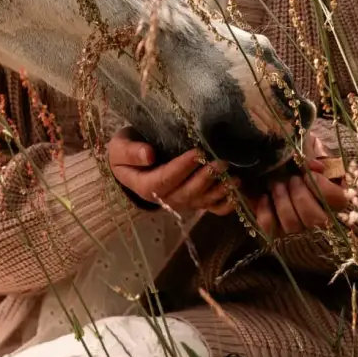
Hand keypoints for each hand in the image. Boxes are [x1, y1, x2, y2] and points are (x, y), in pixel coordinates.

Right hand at [107, 128, 238, 216]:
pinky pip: (210, 208)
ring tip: (235, 178)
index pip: (165, 180)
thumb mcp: (119, 148)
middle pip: (186, 193)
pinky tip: (238, 195)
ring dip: (219, 191)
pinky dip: (225, 205)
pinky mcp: (193, 201)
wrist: (131, 163)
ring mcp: (181, 202)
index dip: (181, 168)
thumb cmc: (126, 152)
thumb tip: (148, 155)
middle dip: (205, 178)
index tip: (197, 152)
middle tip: (221, 162)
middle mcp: (165, 198)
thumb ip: (131, 151)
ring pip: (201, 201)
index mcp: (145, 185)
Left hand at [249, 130, 349, 239]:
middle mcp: (319, 221)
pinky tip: (265, 197)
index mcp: (332, 199)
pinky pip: (271, 228)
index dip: (321, 187)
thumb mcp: (304, 153)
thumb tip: (317, 167)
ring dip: (282, 199)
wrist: (269, 171)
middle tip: (291, 180)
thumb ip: (311, 155)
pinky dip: (265, 210)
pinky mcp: (276, 235)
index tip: (306, 174)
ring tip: (276, 185)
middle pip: (316, 219)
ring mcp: (298, 231)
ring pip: (293, 225)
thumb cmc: (293, 163)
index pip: (338, 201)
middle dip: (299, 195)